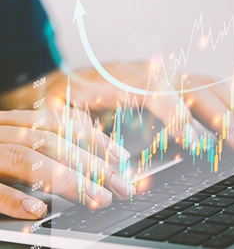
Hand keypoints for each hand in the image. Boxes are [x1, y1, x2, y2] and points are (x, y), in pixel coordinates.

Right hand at [0, 110, 129, 219]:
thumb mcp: (15, 142)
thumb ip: (43, 147)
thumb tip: (85, 158)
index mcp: (16, 124)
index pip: (62, 125)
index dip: (94, 139)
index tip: (120, 156)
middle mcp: (3, 134)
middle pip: (52, 143)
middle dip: (91, 163)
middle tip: (119, 185)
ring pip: (27, 160)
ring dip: (66, 180)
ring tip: (96, 197)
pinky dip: (14, 199)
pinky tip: (38, 210)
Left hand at [46, 62, 233, 150]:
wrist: (63, 78)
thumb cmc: (63, 98)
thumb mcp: (60, 115)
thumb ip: (85, 135)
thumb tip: (120, 166)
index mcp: (119, 77)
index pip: (158, 94)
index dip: (181, 119)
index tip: (199, 145)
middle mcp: (147, 71)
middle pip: (192, 85)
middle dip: (220, 115)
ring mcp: (162, 74)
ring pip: (206, 83)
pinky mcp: (171, 81)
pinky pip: (207, 86)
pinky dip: (229, 102)